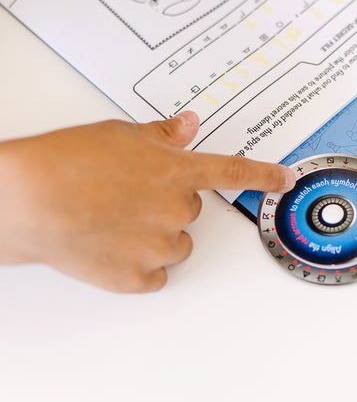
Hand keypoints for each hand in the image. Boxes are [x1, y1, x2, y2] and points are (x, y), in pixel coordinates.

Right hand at [0, 112, 292, 292]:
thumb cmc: (69, 160)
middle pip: (192, 211)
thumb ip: (164, 134)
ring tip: (116, 220)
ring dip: (157, 235)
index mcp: (179, 171)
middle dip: (168, 203)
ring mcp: (157, 246)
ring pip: (175, 244)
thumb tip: (189, 124)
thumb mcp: (122, 134)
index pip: (235, 172)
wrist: (27, 199)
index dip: (265, 176)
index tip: (285, 180)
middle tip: (129, 195)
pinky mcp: (133, 277)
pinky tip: (114, 248)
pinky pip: (155, 275)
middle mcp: (176, 209)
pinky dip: (141, 266)